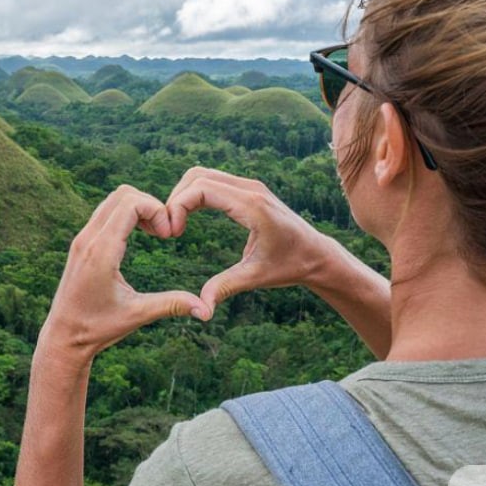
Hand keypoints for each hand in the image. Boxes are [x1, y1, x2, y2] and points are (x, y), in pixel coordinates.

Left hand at [41, 185, 210, 360]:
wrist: (63, 336)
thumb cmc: (98, 328)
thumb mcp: (137, 315)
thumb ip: (172, 305)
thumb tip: (206, 310)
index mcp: (101, 252)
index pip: (131, 203)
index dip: (157, 210)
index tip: (169, 235)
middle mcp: (88, 239)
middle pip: (123, 193)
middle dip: (151, 205)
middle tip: (165, 232)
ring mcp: (82, 239)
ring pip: (113, 200)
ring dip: (138, 208)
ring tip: (155, 233)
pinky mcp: (81, 243)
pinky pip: (106, 212)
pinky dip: (127, 214)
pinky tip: (140, 236)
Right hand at [166, 167, 330, 313]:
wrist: (315, 254)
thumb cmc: (290, 266)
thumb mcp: (256, 277)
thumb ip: (225, 287)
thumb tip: (201, 310)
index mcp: (252, 205)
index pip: (202, 188)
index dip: (178, 206)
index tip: (172, 234)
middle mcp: (250, 188)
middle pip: (197, 175)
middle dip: (176, 199)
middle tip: (169, 230)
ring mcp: (249, 186)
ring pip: (203, 175)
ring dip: (184, 195)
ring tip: (175, 225)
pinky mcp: (248, 189)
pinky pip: (213, 181)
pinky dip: (195, 194)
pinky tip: (188, 219)